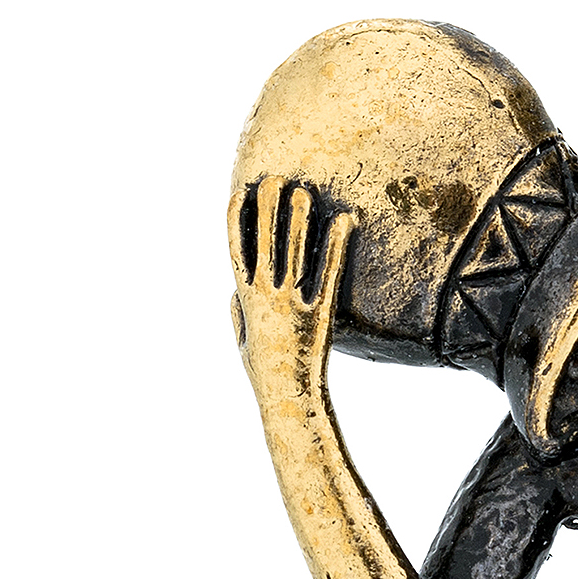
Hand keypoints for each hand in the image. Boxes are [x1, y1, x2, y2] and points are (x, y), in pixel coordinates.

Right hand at [227, 176, 355, 399]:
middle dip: (269, 210)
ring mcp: (292, 304)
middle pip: (267, 244)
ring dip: (300, 220)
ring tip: (305, 191)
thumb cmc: (265, 372)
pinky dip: (336, 246)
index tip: (240, 194)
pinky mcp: (319, 315)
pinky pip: (330, 274)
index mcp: (245, 300)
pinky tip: (343, 222)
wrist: (287, 399)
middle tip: (274, 178)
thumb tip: (234, 292)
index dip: (238, 221)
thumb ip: (237, 312)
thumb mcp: (242, 340)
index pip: (238, 251)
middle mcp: (266, 297)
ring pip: (295, 253)